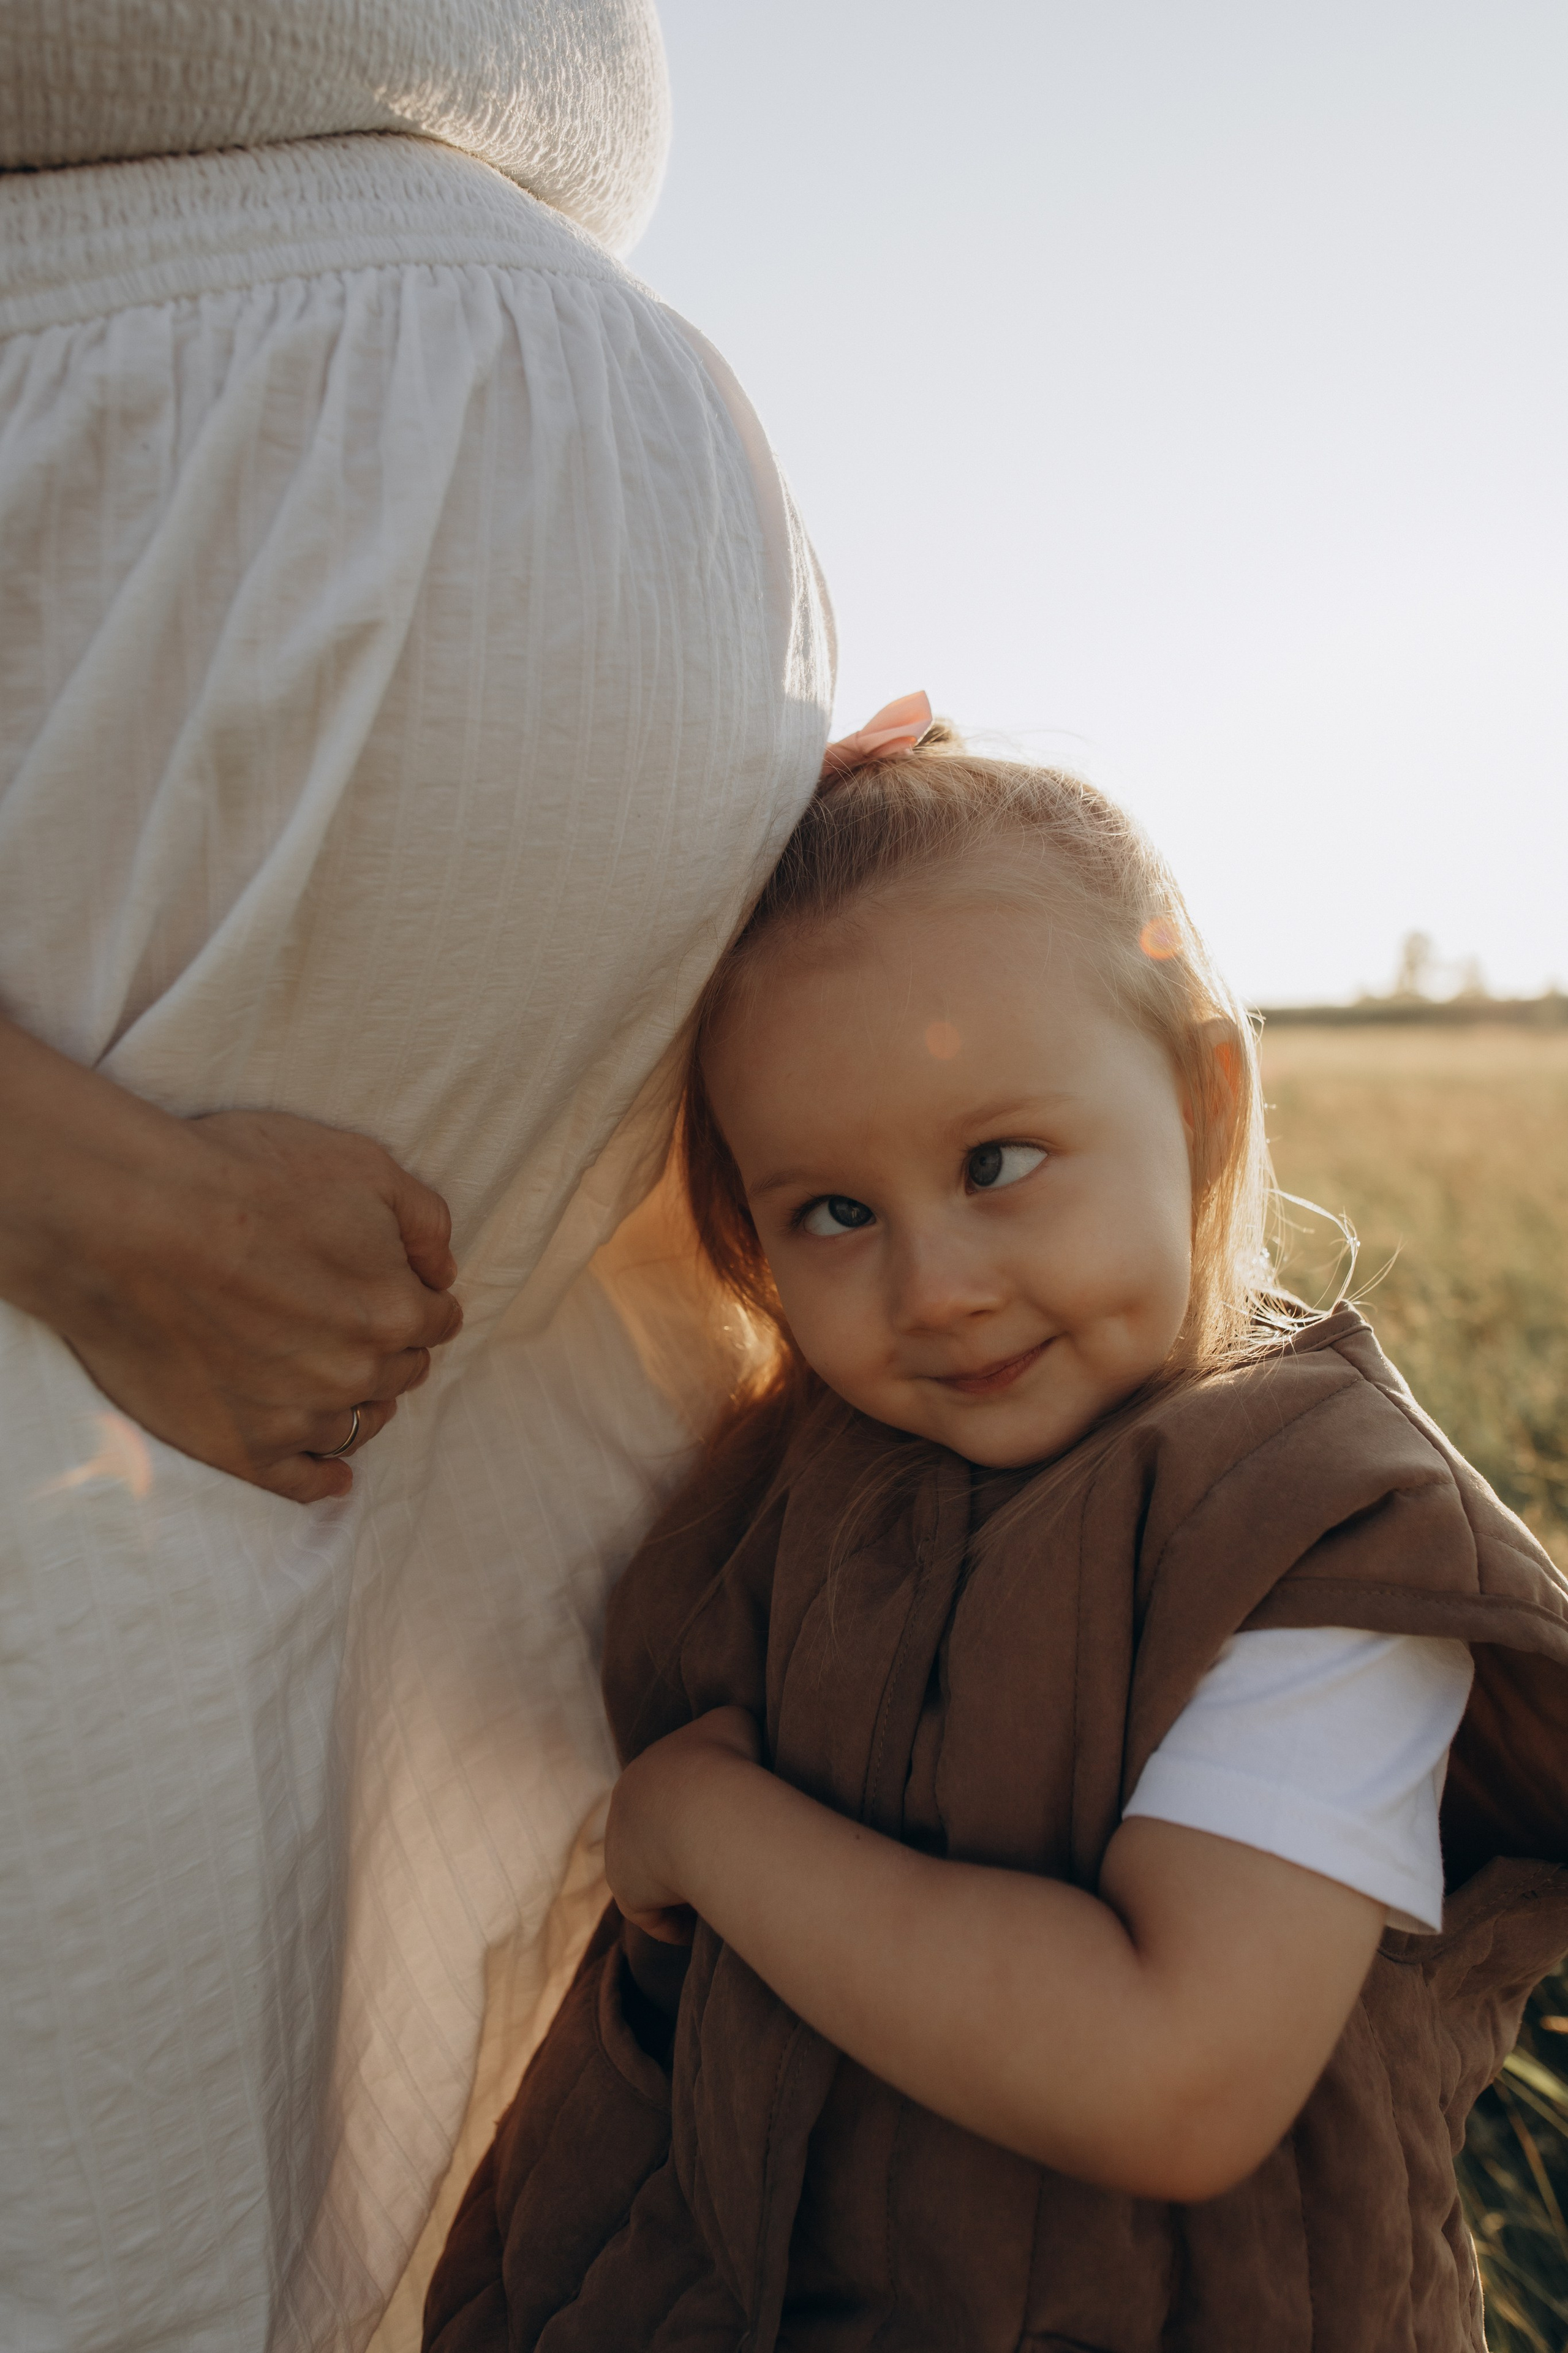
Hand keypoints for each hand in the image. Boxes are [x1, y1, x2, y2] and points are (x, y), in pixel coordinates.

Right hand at [0, 1017, 462, 1501]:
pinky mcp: (239, 1447)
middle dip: (386, 1347)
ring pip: (357, 1424)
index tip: (391, 1288)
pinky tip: (332, 1478)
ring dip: (357, 1403)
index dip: (416, 1298)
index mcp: (394, 1310)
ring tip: (335, 1383)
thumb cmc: (241, 1178)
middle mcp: (355, 1374)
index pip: (435, 1319)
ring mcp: (297, 1417)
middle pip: (398, 1371)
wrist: (126, 1220)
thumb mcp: (361, 1164)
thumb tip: (443, 1270)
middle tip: (348, 1322)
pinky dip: (322, 1479)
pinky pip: (300, 1482)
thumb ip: (424, 1220)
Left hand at [605, 1706, 762, 1944]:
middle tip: (724, 1861)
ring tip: (719, 1892)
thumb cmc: (725, 1759)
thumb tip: (738, 1741)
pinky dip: (676, 1923)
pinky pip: (651, 1915)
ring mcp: (619, 1855)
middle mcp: (622, 1815)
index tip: (724, 1825)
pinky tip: (703, 1922)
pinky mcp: (628, 1891)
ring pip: (651, 1877)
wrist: (706, 1801)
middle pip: (654, 1839)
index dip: (696, 1813)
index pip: (664, 1798)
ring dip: (680, 1886)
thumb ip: (729, 1729)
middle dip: (685, 1850)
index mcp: (642, 1776)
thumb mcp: (733, 1721)